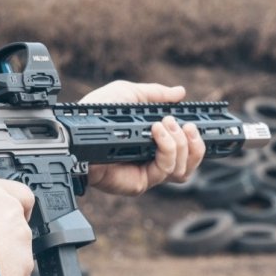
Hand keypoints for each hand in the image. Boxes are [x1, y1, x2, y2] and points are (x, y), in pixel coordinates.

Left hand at [79, 80, 204, 195]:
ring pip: (183, 170)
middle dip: (196, 144)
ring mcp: (148, 173)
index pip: (186, 150)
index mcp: (155, 143)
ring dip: (181, 144)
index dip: (197, 141)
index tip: (198, 124)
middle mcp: (154, 161)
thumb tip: (180, 92)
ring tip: (166, 124)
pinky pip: (165, 170)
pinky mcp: (140, 183)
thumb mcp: (131, 95)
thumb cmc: (97, 114)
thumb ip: (157, 94)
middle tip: (186, 125)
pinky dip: (167, 147)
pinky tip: (156, 131)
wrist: (77, 130)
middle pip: (191, 164)